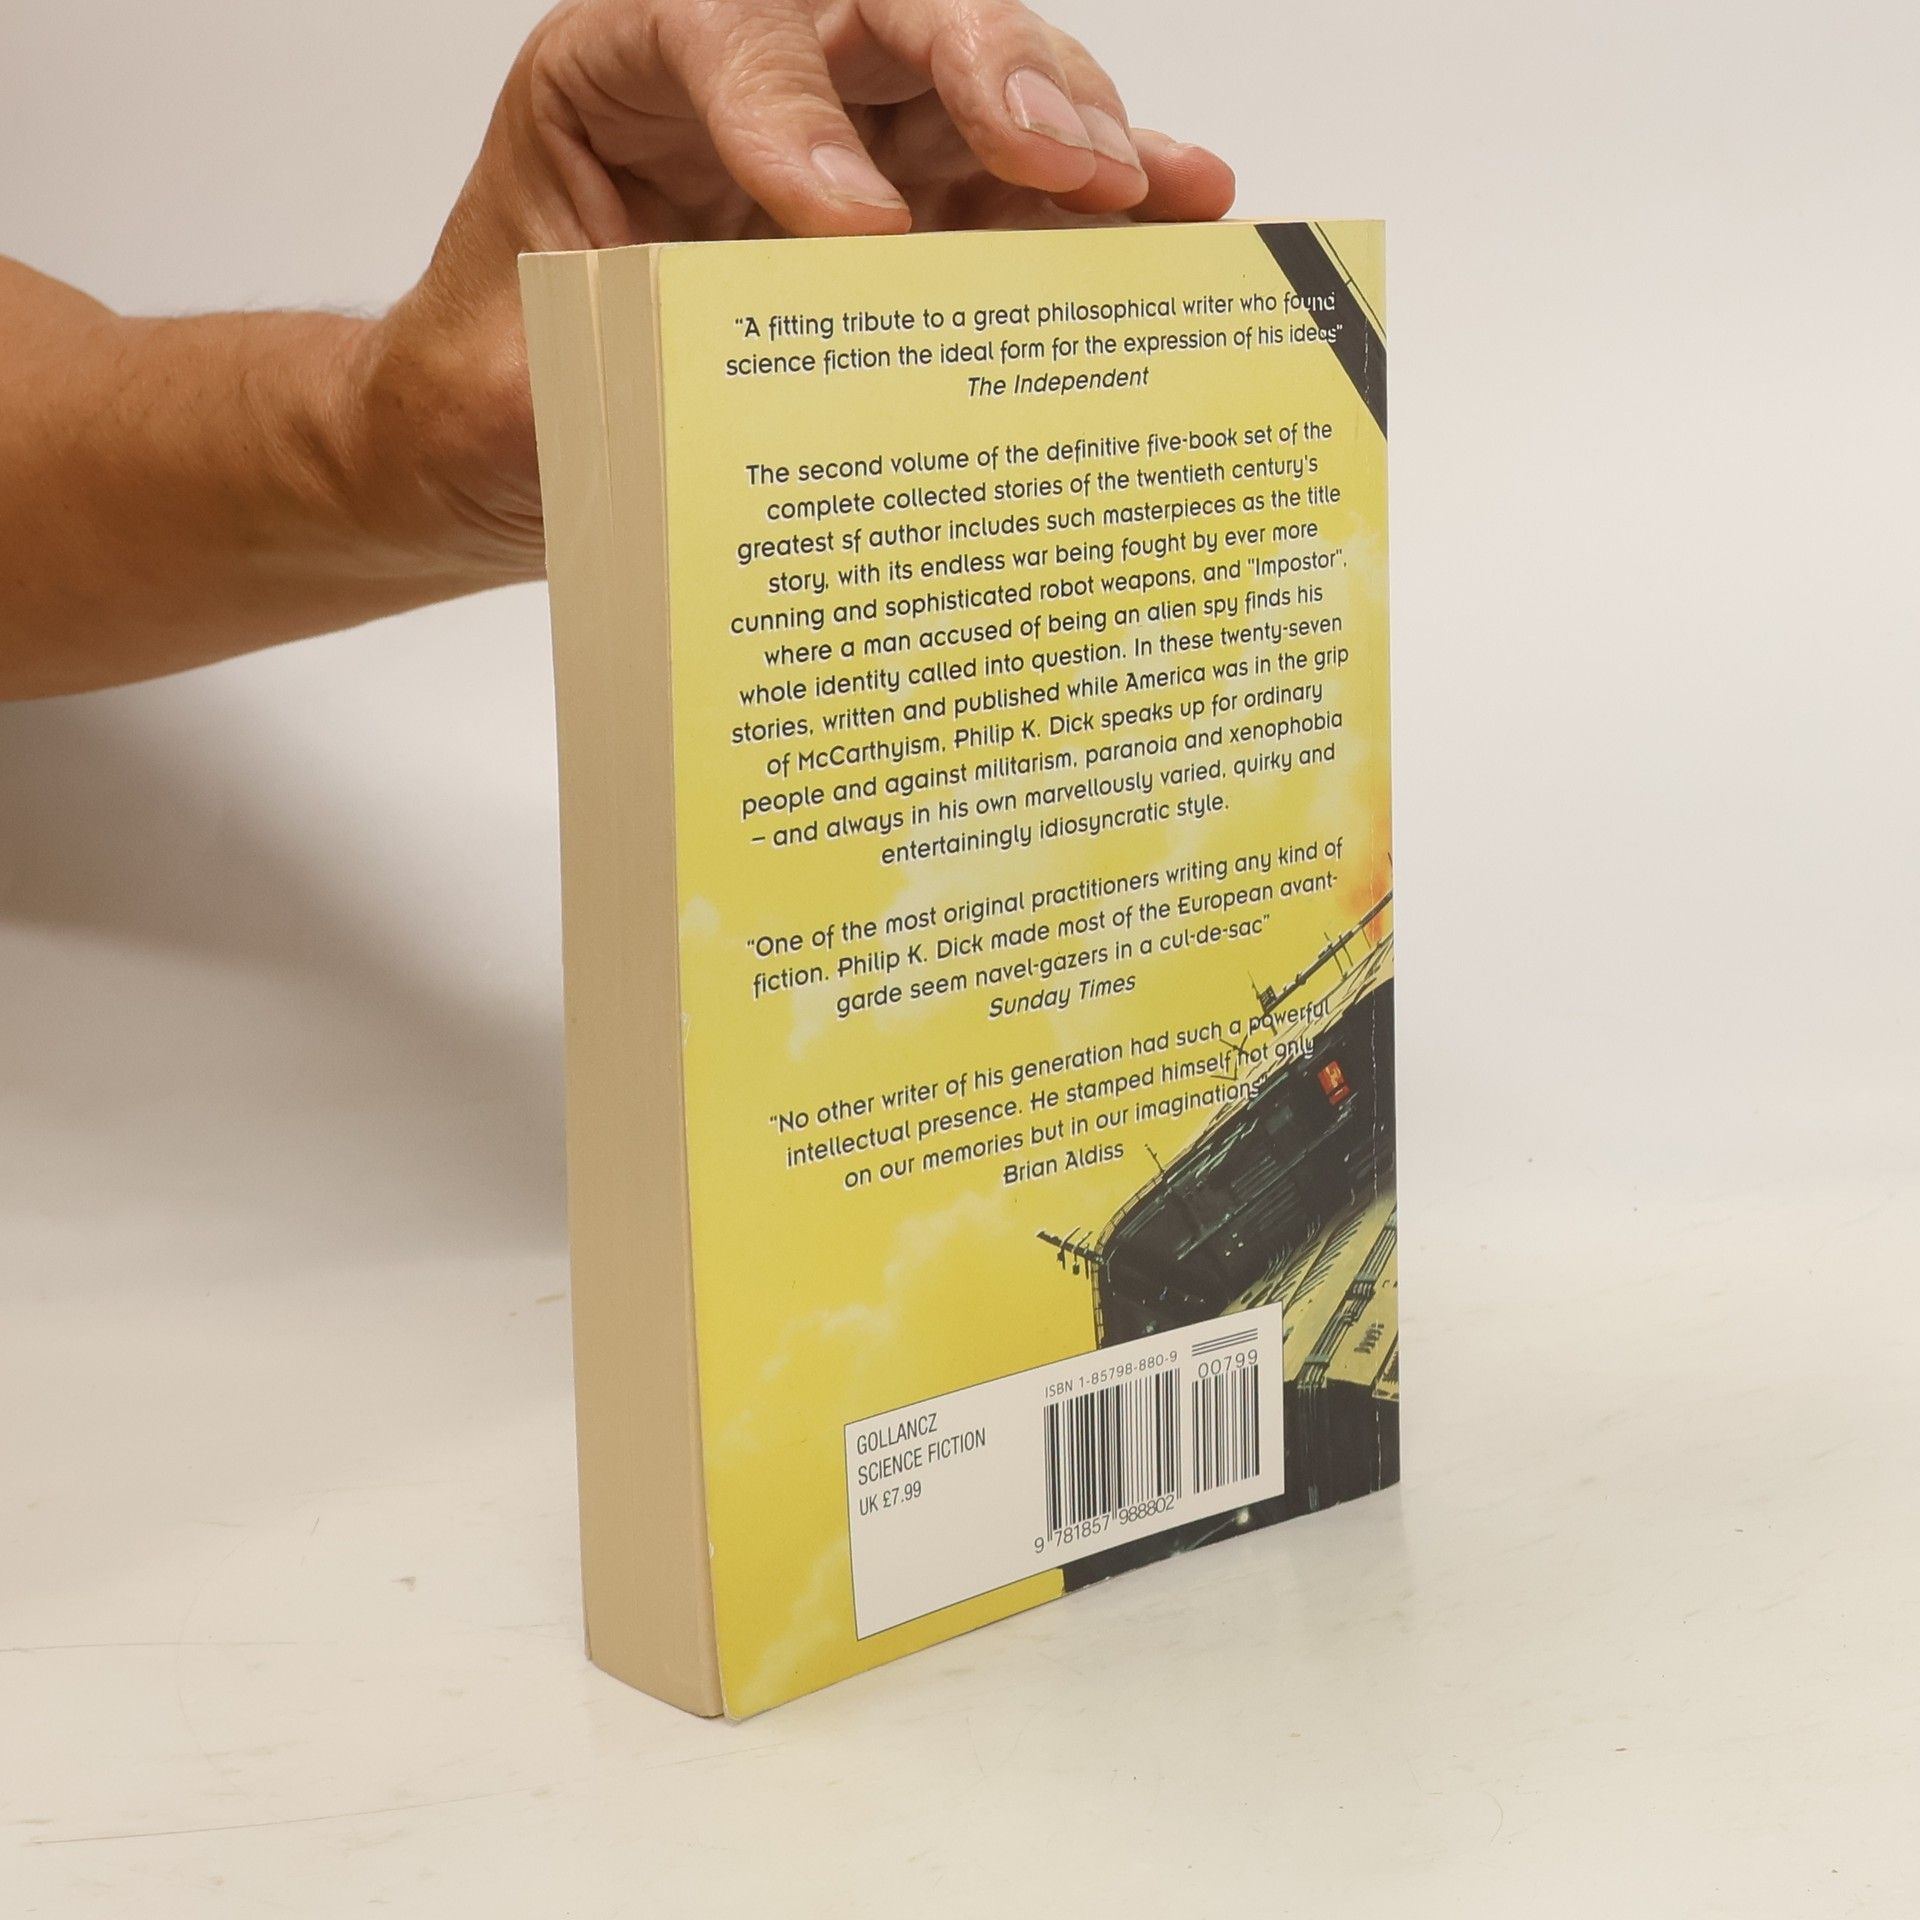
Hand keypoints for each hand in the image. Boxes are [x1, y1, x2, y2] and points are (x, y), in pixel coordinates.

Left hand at [359, 0, 1234, 579]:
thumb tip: (750, 383)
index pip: (715, 34)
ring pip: (977, 84)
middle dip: (982, 72)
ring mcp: (846, 139)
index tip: (853, 228)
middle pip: (883, 17)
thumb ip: (615, 358)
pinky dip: (1099, 199)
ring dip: (1073, 127)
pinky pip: (1016, 188)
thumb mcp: (520, 378)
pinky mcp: (915, 213)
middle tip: (1050, 155)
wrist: (498, 438)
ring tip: (1147, 188)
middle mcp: (747, 79)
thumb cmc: (499, 391)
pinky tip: (1182, 205)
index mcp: (618, 77)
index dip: (792, 114)